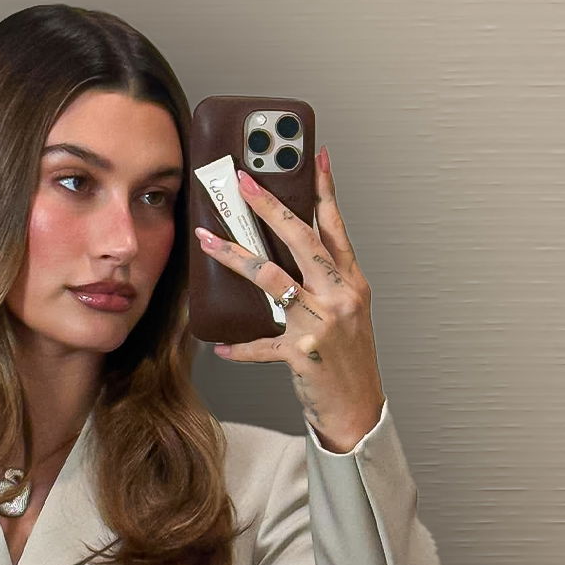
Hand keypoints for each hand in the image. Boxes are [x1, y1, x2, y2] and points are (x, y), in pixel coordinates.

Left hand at [193, 145, 386, 452]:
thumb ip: (322, 282)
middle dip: (270, 207)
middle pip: (302, 240)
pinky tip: (219, 345)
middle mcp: (340, 297)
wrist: (357, 409)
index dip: (325, 189)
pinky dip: (238, 346)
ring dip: (233, 258)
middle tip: (243, 183)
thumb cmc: (348, 359)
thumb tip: (287, 255)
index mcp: (351, 283)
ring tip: (206, 241)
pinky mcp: (302, 352)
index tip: (314, 155)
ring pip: (272, 279)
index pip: (336, 226)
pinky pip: (260, 343)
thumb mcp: (347, 313)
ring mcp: (322, 323)